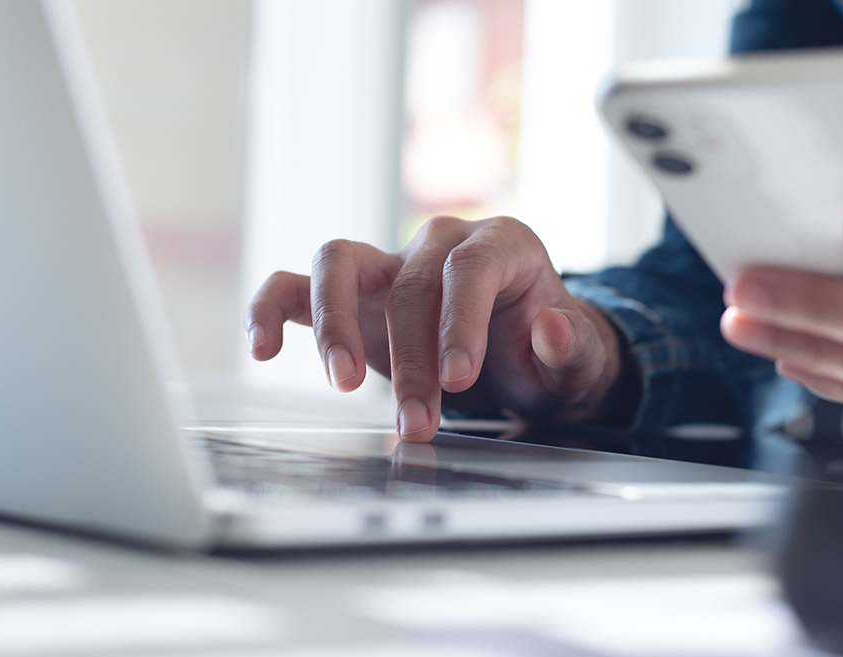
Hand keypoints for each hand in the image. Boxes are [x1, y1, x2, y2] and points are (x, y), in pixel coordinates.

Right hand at [246, 216, 628, 441]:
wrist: (522, 360)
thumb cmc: (545, 355)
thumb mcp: (577, 360)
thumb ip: (571, 347)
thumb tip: (550, 327)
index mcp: (501, 245)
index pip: (470, 269)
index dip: (459, 320)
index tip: (458, 377)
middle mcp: (439, 243)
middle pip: (408, 285)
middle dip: (410, 360)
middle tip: (417, 422)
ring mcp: (387, 264)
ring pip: (338, 262)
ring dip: (334, 323)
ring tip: (342, 383)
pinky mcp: (350, 295)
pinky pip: (295, 286)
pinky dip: (272, 310)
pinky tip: (264, 349)